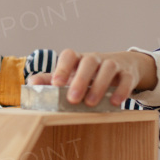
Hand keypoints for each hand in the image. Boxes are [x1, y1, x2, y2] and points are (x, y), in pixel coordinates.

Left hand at [26, 49, 154, 106]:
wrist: (123, 67)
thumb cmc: (89, 74)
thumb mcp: (70, 76)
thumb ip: (50, 80)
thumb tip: (31, 84)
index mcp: (78, 60)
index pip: (69, 55)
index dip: (62, 68)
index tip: (56, 84)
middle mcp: (95, 59)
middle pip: (89, 61)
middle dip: (80, 80)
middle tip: (73, 99)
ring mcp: (113, 65)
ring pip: (108, 68)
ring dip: (99, 86)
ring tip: (91, 103)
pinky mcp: (127, 74)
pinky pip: (126, 79)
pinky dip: (121, 90)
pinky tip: (115, 103)